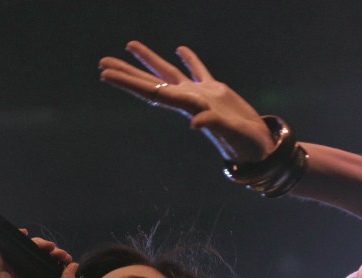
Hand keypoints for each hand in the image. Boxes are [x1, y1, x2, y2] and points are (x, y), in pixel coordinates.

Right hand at [0, 231, 78, 277]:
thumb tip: (74, 266)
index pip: (51, 269)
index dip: (60, 261)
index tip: (67, 259)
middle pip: (40, 258)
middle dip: (51, 252)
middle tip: (58, 253)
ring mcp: (14, 273)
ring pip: (27, 252)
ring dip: (38, 244)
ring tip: (48, 246)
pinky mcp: (1, 269)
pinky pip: (5, 251)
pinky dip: (12, 239)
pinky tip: (23, 232)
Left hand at [99, 41, 276, 163]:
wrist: (259, 148)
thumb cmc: (244, 145)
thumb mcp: (230, 134)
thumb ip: (213, 125)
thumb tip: (195, 123)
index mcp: (187, 106)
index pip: (150, 90)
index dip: (127, 82)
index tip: (105, 74)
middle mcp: (188, 100)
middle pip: (151, 81)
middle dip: (127, 72)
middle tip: (102, 61)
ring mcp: (200, 95)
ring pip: (169, 72)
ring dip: (149, 60)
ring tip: (129, 45)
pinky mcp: (216, 92)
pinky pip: (198, 71)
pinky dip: (190, 59)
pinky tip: (180, 49)